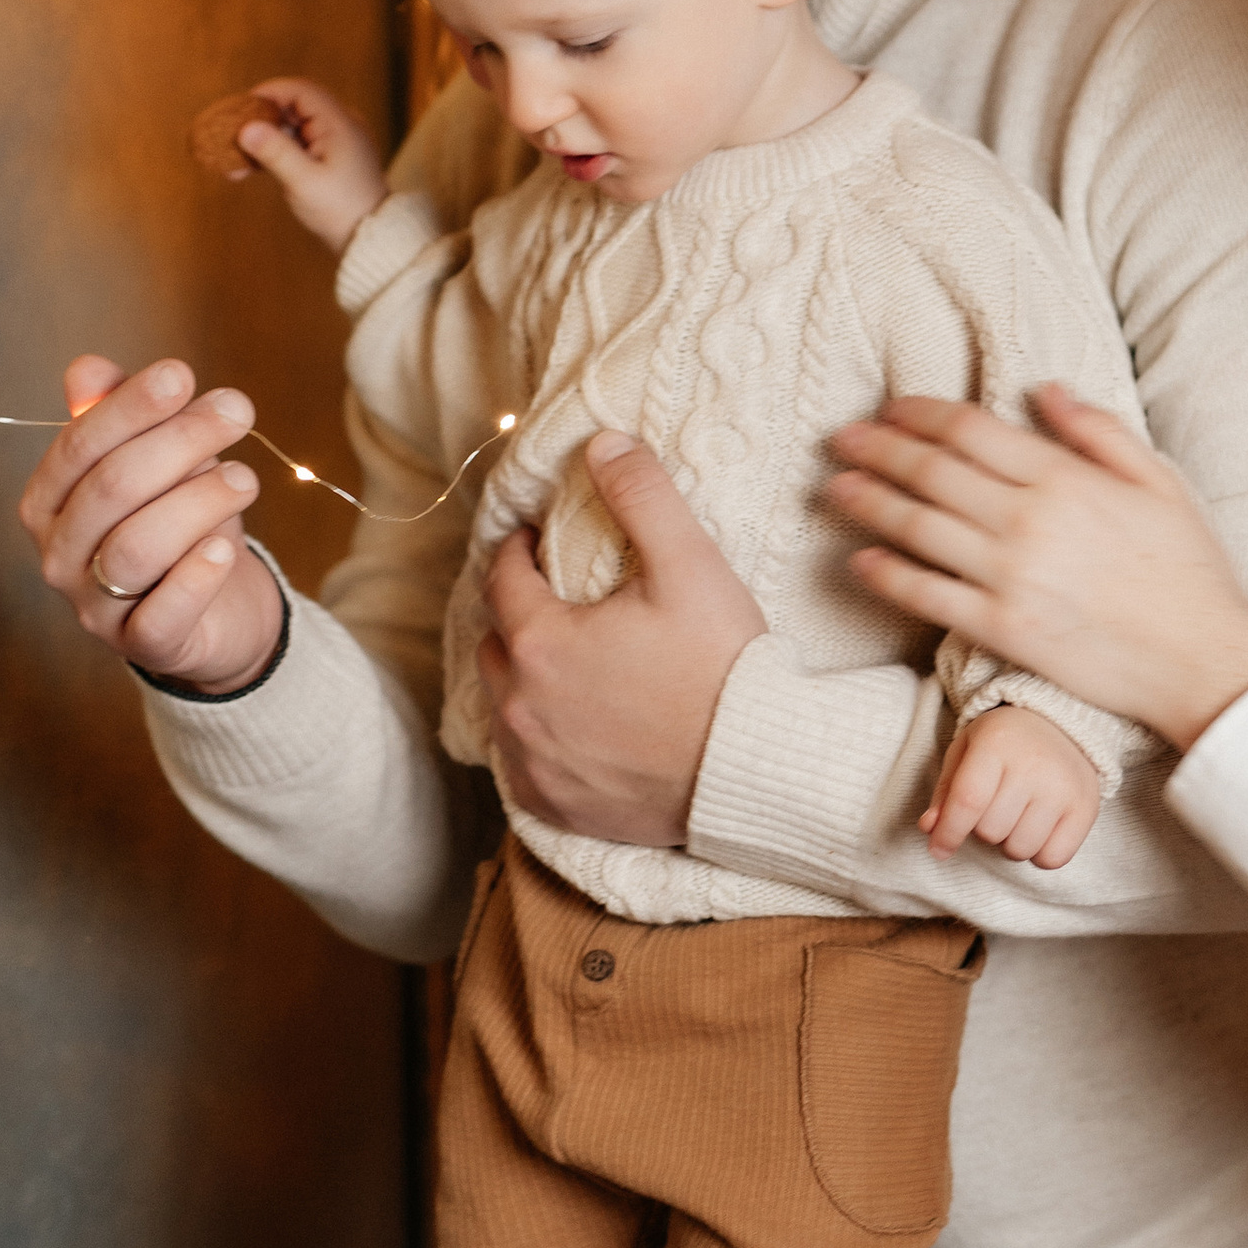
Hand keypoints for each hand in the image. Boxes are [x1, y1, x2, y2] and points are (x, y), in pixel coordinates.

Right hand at [19, 353, 283, 690]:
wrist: (212, 613)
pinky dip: (195, 577)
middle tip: (237, 411)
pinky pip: (161, 615)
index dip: (130, 407)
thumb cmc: (176, 521)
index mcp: (49, 502)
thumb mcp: (155, 463)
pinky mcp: (143, 647)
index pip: (79, 446)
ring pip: (136, 549)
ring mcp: (94, 608)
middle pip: (111, 489)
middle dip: (178, 441)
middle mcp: (59, 556)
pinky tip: (224, 547)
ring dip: (198, 503)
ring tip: (248, 479)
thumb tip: (87, 368)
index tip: (182, 373)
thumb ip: (120, 416)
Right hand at [190, 76, 387, 254]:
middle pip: (293, 107)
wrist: (368, 239)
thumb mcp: (304, 182)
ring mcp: (334, 142)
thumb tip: (246, 128)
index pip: (301, 90)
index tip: (240, 107)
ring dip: (263, 140)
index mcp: (339, 123)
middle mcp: (339, 126)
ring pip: (291, 128)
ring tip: (234, 161)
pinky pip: (296, 145)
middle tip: (230, 137)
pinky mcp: (327, 158)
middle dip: (260, 120)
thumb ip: (276, 152)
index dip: (269, 92)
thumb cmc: (341, 210)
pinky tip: (248, 169)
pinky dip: (274, 153)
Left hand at [477, 432, 768, 844]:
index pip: (503, 579)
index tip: (534, 539)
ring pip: (502, 706)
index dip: (517, 550)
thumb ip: (642, 496)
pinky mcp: (554, 805)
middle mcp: (521, 705)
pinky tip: (566, 727)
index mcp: (542, 641)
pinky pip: (520, 765)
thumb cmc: (723, 666)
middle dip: (515, 614)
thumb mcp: (690, 566)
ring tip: (559, 661)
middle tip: (549, 598)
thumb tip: (601, 441)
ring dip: (521, 677)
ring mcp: (534, 762)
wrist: (753, 768)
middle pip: (494, 643)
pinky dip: (534, 740)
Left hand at [828, 387, 1247, 752]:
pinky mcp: (1002, 629)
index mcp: (1064, 478)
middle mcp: (1027, 521)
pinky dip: (887, 575)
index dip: (920, 414)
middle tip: (841, 439)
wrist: (1202, 659)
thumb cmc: (1188, 569)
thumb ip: (1098, 430)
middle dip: (878, 449)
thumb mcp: (1160, 480)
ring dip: (868, 504)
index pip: (970, 430)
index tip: (891, 409)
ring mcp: (1010, 577)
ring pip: (918, 528)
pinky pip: (928, 595)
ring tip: (834, 488)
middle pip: (931, 472)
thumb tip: (1044, 390)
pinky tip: (860, 561)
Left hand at [924, 703, 1100, 868]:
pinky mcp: (1086, 808)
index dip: (947, 834)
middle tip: (995, 806)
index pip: (967, 802)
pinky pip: (1052, 859)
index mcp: (996, 743)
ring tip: (1017, 815)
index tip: (938, 850)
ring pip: (1019, 849)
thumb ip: (946, 791)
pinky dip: (1039, 854)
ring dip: (1010, 842)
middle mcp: (1033, 764)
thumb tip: (930, 829)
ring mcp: (1063, 787)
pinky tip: (1039, 828)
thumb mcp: (966, 751)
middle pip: (991, 832)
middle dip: (983, 829)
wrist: (1060, 723)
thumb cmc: (1004, 741)